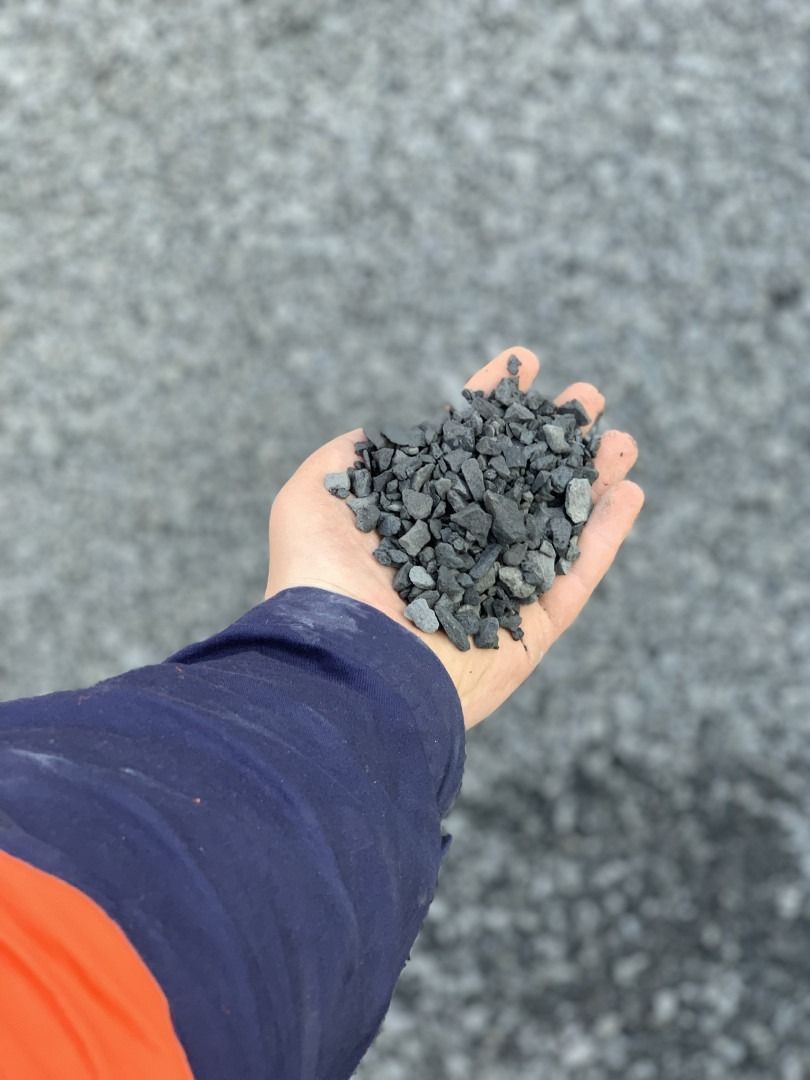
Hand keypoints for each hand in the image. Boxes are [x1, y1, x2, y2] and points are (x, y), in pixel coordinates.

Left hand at [264, 346, 643, 729]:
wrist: (343, 666)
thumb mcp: (310, 499)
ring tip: (622, 441)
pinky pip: (576, 578)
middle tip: (588, 399)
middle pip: (519, 483)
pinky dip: (605, 538)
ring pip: (556, 526)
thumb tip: (371, 435)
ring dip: (591, 481)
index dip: (493, 406)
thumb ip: (344, 459)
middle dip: (555, 438)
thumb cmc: (320, 581)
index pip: (463, 449)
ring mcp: (497, 590)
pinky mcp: (528, 633)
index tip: (524, 364)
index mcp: (415, 516)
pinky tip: (628, 493)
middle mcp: (459, 549)